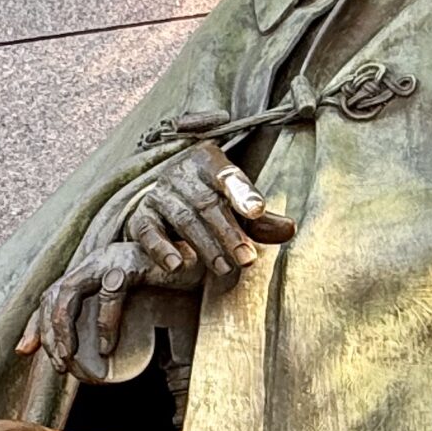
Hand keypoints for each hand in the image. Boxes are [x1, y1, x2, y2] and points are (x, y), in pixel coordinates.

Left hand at [17, 242, 161, 382]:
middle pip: (53, 296)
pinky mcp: (131, 263)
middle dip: (48, 333)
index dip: (34, 324)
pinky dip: (105, 323)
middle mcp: (93, 262)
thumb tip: (112, 366)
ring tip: (70, 359)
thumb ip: (118, 332)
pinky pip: (109, 293)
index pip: (50, 295)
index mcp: (88, 271)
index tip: (25, 351)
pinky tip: (106, 348)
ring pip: (69, 293)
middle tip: (58, 364)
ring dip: (64, 329)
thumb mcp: (136, 313)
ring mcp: (109, 260)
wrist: (202, 269)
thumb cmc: (170, 292)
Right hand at [125, 142, 294, 282]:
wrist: (167, 199)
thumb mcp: (238, 207)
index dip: (242, 193)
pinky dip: (161, 248)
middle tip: (247, 259)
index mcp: (208, 161)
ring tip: (224, 269)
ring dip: (204, 246)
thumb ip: (262, 221)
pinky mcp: (141, 217)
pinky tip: (177, 265)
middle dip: (229, 233)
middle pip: (207, 203)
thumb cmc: (212, 202)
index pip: (227, 175)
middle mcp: (180, 173)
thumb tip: (290, 230)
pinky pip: (148, 231)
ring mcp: (158, 194)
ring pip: (182, 219)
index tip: (257, 211)